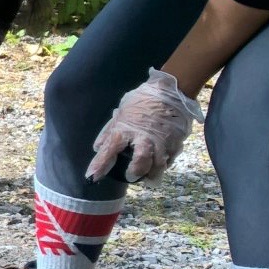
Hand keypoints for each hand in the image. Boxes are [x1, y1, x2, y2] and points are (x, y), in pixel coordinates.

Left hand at [86, 68, 204, 182]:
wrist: (171, 91)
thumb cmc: (143, 99)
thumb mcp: (122, 112)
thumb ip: (110, 131)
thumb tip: (98, 147)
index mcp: (125, 129)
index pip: (109, 150)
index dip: (100, 165)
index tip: (92, 177)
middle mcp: (144, 138)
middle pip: (140, 163)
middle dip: (135, 172)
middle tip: (131, 176)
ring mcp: (162, 142)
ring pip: (157, 166)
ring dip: (152, 173)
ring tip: (148, 177)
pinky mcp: (176, 142)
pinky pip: (170, 159)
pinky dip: (164, 164)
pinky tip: (161, 164)